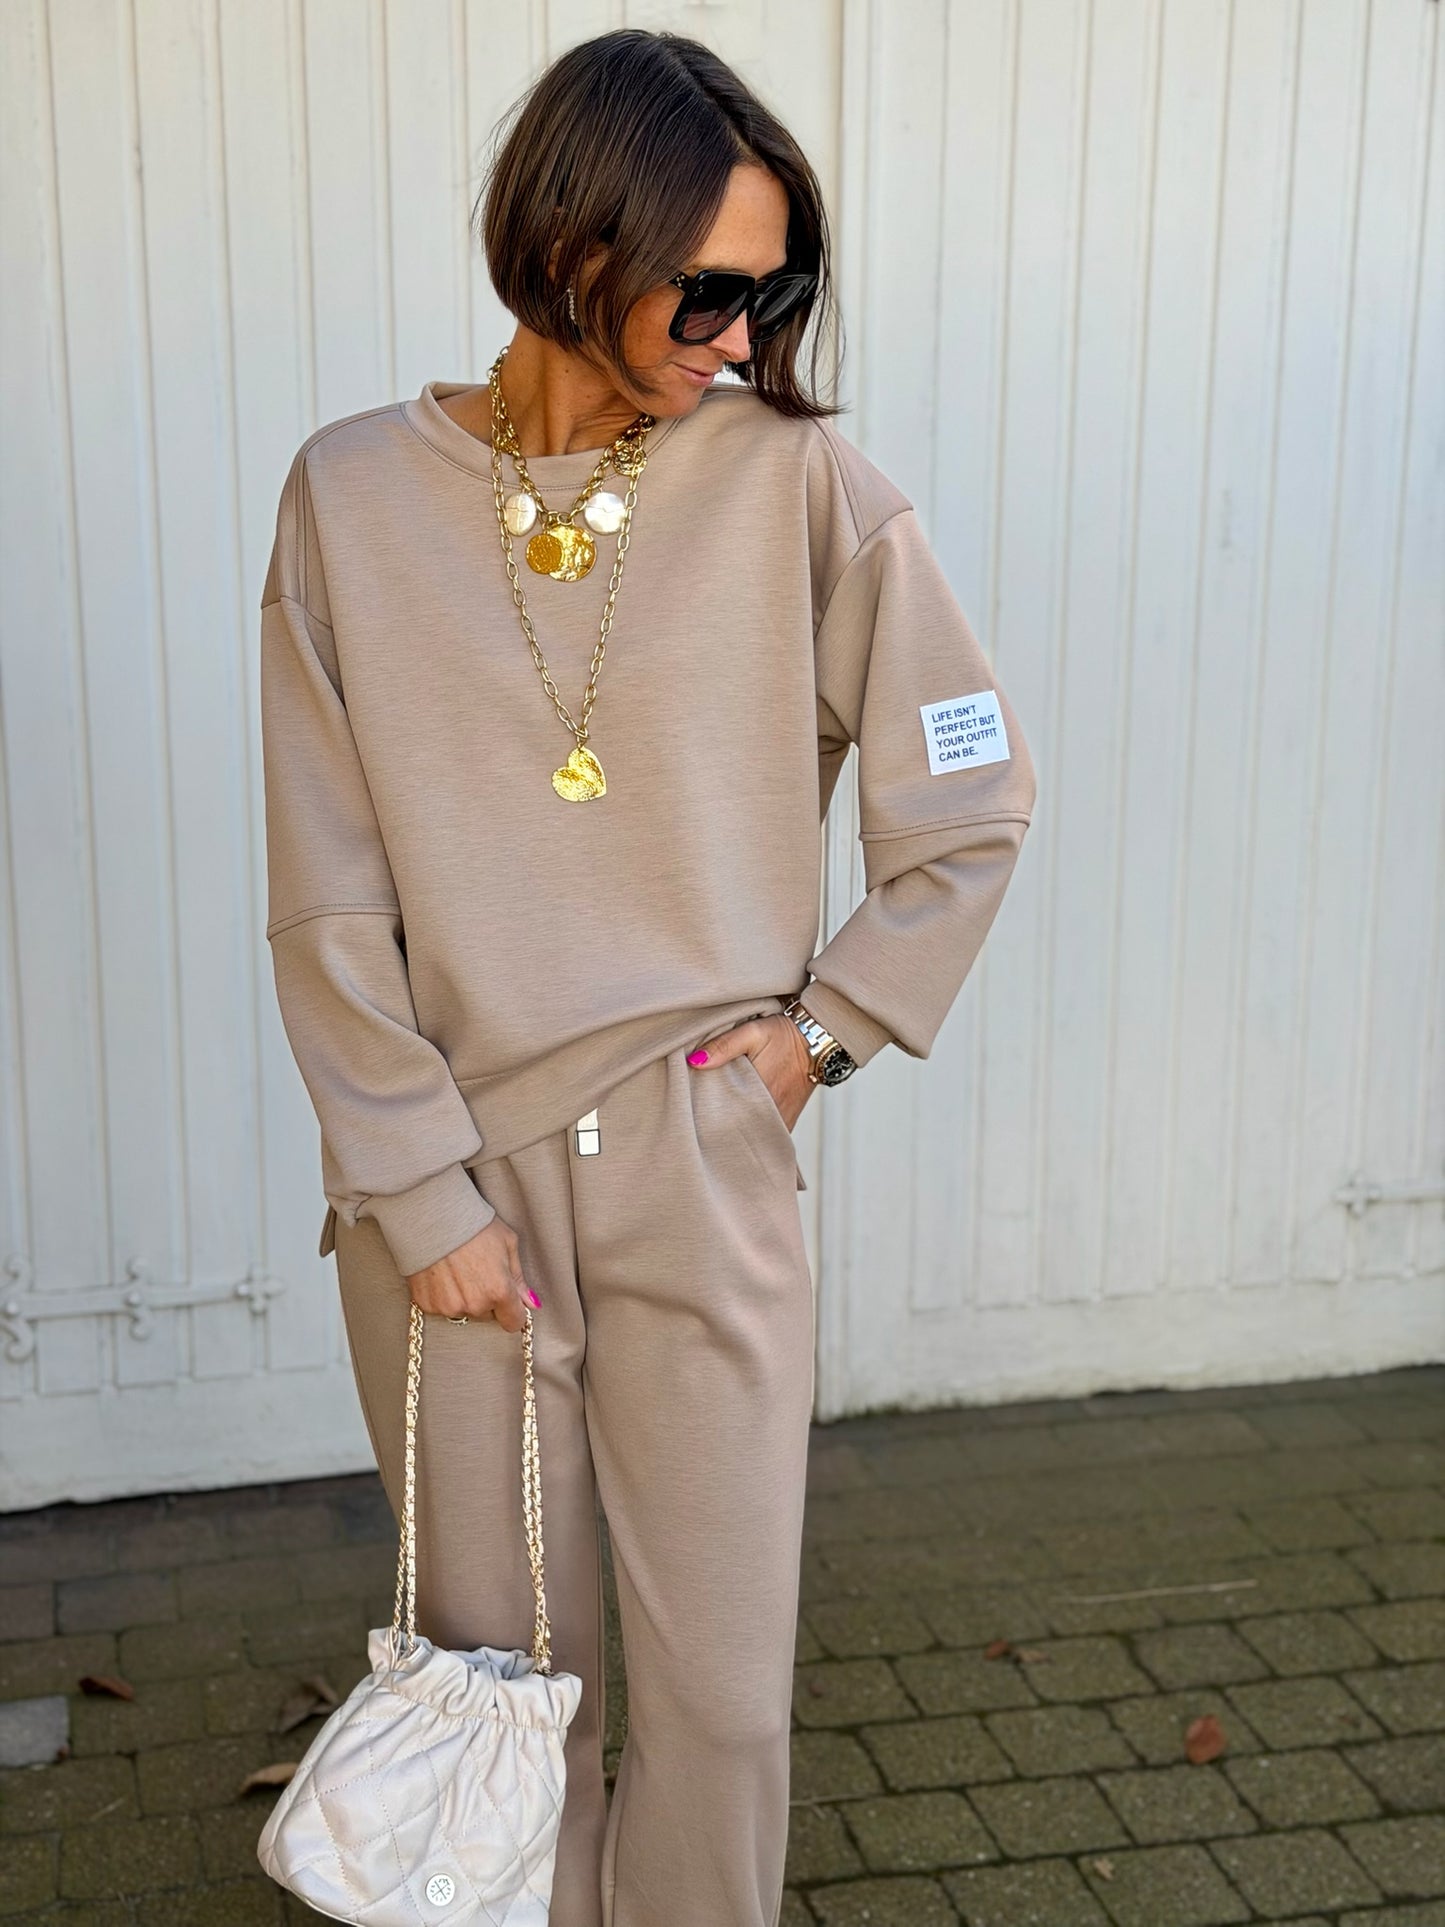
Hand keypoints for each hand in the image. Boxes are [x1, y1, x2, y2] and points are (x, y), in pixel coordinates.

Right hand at [403, 1215, 539, 1332]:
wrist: (433, 1216)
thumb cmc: (474, 1225)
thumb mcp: (507, 1244)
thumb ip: (519, 1278)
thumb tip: (531, 1302)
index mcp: (499, 1291)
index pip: (513, 1322)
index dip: (514, 1312)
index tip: (510, 1302)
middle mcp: (474, 1304)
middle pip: (488, 1315)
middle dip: (487, 1299)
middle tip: (478, 1271)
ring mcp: (449, 1306)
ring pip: (464, 1311)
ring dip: (464, 1298)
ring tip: (459, 1269)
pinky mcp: (428, 1304)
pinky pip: (443, 1308)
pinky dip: (444, 1295)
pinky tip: (443, 1273)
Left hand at [686, 1013, 816, 1129]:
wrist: (819, 1040)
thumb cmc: (785, 1035)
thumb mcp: (753, 1032)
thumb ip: (724, 1046)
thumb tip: (695, 1062)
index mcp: (760, 1094)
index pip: (726, 1118)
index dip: (708, 1119)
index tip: (693, 1116)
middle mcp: (773, 1113)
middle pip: (738, 1131)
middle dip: (719, 1130)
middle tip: (700, 1125)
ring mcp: (782, 1120)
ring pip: (754, 1136)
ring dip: (737, 1132)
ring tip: (717, 1128)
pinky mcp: (788, 1120)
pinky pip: (767, 1134)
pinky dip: (753, 1132)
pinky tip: (739, 1126)